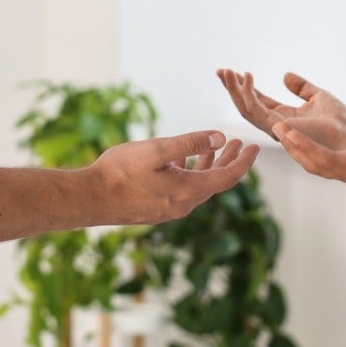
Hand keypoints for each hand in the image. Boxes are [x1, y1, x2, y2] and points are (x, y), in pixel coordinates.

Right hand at [88, 130, 260, 223]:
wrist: (89, 199)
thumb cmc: (119, 172)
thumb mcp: (158, 150)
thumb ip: (190, 143)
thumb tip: (220, 137)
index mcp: (188, 191)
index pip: (228, 178)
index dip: (244, 162)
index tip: (255, 147)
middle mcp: (184, 205)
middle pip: (216, 182)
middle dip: (230, 161)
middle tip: (241, 143)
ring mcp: (170, 209)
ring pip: (199, 186)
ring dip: (211, 166)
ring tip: (219, 147)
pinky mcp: (157, 209)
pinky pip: (184, 190)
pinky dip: (193, 173)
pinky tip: (185, 160)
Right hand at [217, 69, 345, 151]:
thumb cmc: (338, 122)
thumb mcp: (318, 96)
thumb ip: (301, 87)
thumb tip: (285, 75)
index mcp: (284, 117)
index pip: (258, 101)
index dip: (245, 87)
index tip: (234, 72)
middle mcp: (276, 124)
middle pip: (247, 106)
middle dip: (232, 89)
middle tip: (220, 71)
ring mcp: (274, 128)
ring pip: (246, 109)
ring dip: (234, 90)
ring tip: (226, 72)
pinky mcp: (277, 128)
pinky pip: (255, 110)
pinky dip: (248, 94)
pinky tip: (246, 78)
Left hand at [273, 125, 345, 204]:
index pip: (328, 161)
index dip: (308, 148)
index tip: (291, 133)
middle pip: (314, 163)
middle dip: (294, 146)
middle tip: (274, 125)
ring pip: (313, 162)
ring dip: (295, 146)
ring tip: (278, 125)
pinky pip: (320, 158)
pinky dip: (304, 146)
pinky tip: (295, 134)